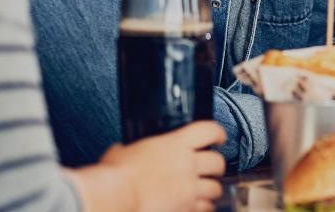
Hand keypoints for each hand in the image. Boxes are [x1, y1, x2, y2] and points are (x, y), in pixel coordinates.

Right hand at [98, 121, 225, 211]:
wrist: (117, 199)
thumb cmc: (115, 177)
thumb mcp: (122, 152)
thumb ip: (129, 149)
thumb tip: (121, 150)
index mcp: (174, 145)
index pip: (208, 131)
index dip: (217, 133)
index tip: (218, 137)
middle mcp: (187, 165)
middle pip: (218, 161)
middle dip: (216, 166)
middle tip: (210, 168)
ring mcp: (190, 188)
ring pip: (216, 188)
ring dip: (211, 189)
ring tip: (204, 190)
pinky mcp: (188, 208)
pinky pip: (207, 208)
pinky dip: (204, 207)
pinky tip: (196, 206)